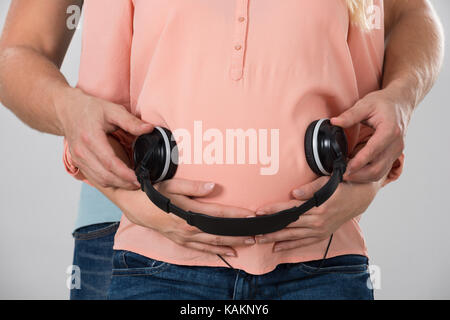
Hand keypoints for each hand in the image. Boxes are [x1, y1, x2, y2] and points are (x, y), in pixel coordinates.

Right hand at [56, 87, 153, 188]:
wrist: (67, 110)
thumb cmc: (89, 109)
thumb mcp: (112, 110)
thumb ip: (131, 121)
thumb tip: (149, 129)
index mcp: (91, 138)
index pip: (109, 163)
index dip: (125, 174)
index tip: (139, 178)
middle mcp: (82, 151)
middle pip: (105, 175)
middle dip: (124, 183)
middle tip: (140, 183)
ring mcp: (78, 159)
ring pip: (99, 180)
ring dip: (117, 184)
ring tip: (133, 183)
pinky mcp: (78, 162)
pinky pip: (94, 178)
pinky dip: (108, 182)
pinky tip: (120, 179)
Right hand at [113, 179, 256, 256]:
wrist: (134, 206)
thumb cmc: (153, 193)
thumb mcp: (172, 185)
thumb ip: (193, 186)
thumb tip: (213, 186)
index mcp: (188, 213)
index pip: (218, 214)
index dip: (236, 215)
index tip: (251, 215)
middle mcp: (188, 228)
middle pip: (219, 233)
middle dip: (238, 234)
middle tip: (256, 235)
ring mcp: (184, 237)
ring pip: (212, 243)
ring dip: (231, 244)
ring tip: (248, 244)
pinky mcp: (180, 241)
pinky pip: (200, 249)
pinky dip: (214, 252)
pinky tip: (227, 252)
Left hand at [254, 177, 379, 251]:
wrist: (360, 197)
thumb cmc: (342, 186)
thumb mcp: (328, 182)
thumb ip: (310, 188)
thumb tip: (294, 193)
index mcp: (318, 207)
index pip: (291, 209)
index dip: (274, 210)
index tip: (260, 212)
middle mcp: (318, 221)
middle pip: (289, 225)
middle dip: (270, 228)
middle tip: (254, 231)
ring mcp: (320, 230)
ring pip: (294, 236)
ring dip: (276, 238)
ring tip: (261, 240)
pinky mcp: (322, 234)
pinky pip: (304, 243)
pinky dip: (291, 246)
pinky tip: (278, 248)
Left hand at [331, 87, 411, 181]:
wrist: (401, 103)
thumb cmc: (384, 103)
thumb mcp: (365, 104)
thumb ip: (350, 115)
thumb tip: (334, 122)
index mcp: (390, 130)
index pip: (373, 151)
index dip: (359, 162)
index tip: (345, 168)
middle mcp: (396, 144)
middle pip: (378, 168)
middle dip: (359, 175)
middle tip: (341, 174)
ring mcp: (396, 152)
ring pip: (380, 172)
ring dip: (362, 177)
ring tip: (346, 174)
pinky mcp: (393, 156)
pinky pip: (381, 170)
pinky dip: (367, 174)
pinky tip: (355, 171)